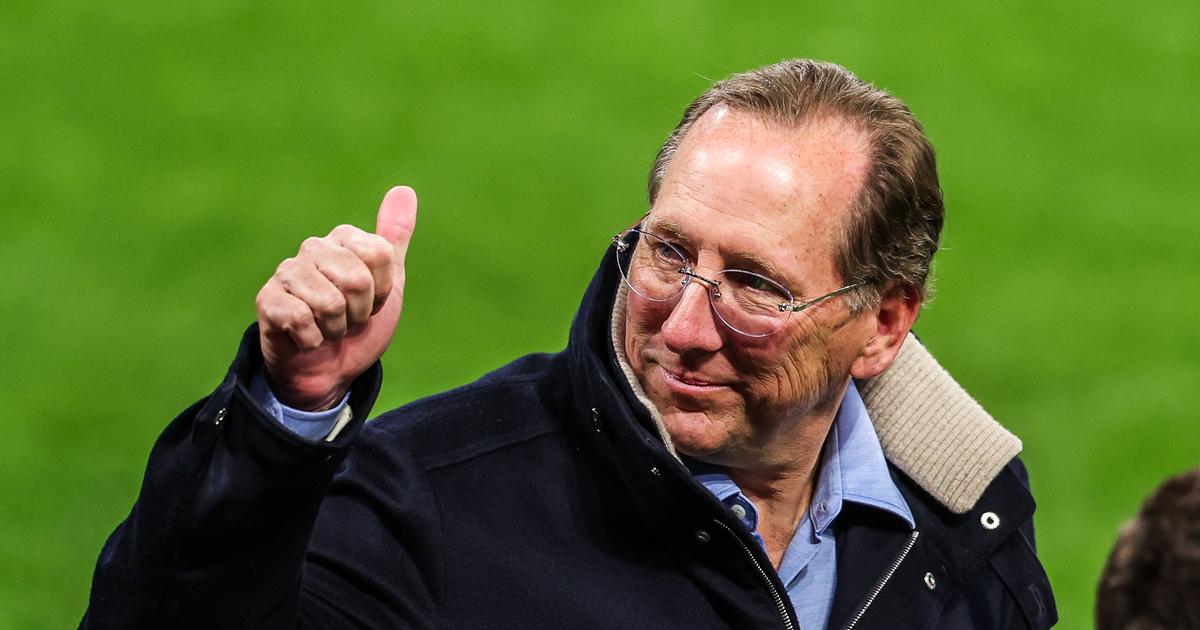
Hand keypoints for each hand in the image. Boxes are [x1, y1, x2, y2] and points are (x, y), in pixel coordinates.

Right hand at [255, 187, 417, 409]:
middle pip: (356, 280)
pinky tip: (306, 338)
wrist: (331, 369)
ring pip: (329, 302)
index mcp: (344, 239)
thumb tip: (404, 190)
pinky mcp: (267, 300)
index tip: (371, 301)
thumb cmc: (358, 324)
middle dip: (359, 313)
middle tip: (348, 319)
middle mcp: (313, 248)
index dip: (381, 290)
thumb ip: (395, 237)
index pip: (379, 255)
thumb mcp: (388, 282)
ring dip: (336, 328)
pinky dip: (313, 340)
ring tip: (328, 328)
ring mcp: (287, 272)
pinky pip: (300, 318)